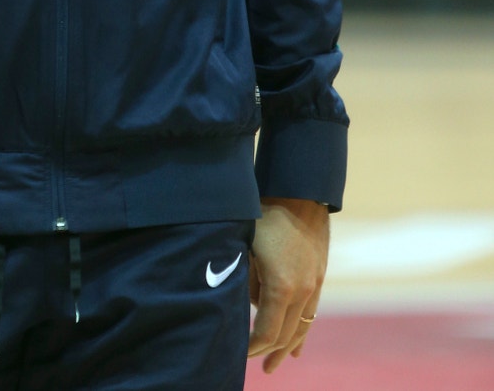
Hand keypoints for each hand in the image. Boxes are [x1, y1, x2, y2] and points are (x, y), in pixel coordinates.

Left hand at [248, 197, 328, 373]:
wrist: (299, 192)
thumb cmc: (265, 216)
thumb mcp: (246, 247)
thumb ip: (245, 280)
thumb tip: (243, 305)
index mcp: (281, 286)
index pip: (267, 332)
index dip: (252, 347)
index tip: (238, 352)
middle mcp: (302, 291)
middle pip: (285, 335)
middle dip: (268, 352)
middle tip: (253, 365)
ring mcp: (314, 284)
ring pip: (301, 328)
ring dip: (287, 348)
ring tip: (275, 363)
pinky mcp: (319, 276)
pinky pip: (311, 314)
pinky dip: (302, 333)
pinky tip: (297, 349)